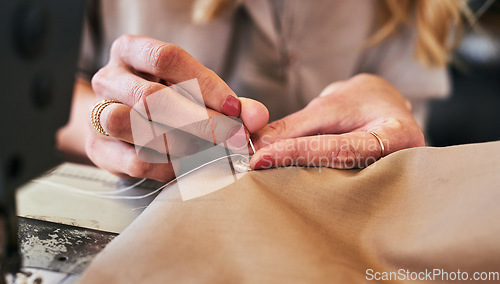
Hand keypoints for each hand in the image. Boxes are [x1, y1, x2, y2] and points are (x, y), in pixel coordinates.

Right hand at [86, 35, 268, 180]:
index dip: (205, 85)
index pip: (167, 58)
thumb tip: (257, 115)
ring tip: (206, 148)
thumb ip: (227, 102)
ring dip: (180, 142)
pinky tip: (183, 162)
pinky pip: (134, 160)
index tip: (235, 109)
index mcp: (132, 51)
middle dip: (200, 121)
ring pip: (135, 127)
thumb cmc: (165, 99)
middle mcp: (111, 78)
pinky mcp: (99, 148)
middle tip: (232, 136)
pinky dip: (166, 165)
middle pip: (151, 96)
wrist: (122, 118)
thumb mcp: (194, 90)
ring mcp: (99, 113)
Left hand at [250, 74, 424, 168]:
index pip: (341, 149)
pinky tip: (275, 174)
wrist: (385, 106)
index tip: (261, 156)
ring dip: (292, 175)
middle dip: (291, 168)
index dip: (298, 153)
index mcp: (398, 136)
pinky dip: (302, 176)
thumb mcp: (333, 104)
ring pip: (332, 180)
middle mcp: (396, 163)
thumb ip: (297, 126)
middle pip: (337, 170)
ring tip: (258, 170)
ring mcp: (382, 177)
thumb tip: (258, 143)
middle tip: (253, 167)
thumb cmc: (366, 100)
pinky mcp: (364, 184)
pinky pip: (332, 182)